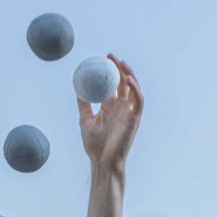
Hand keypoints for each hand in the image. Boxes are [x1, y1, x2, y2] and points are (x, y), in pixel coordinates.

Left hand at [77, 54, 143, 172]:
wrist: (102, 160)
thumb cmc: (94, 144)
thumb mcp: (85, 120)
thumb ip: (83, 104)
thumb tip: (77, 89)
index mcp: (110, 106)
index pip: (112, 84)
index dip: (110, 71)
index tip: (102, 59)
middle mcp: (121, 107)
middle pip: (123, 82)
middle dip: (119, 67)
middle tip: (110, 56)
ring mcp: (129, 112)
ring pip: (133, 88)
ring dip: (129, 74)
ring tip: (121, 63)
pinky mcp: (135, 118)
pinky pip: (139, 100)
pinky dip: (135, 89)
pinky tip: (128, 79)